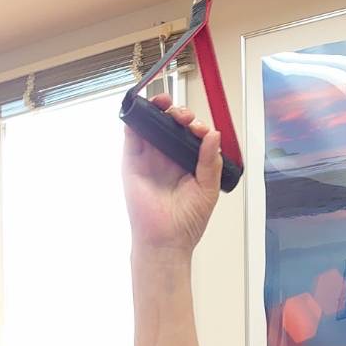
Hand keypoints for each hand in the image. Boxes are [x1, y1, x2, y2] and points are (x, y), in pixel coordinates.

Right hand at [121, 94, 222, 254]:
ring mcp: (149, 158)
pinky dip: (135, 120)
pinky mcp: (132, 162)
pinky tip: (144, 112)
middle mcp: (168, 158)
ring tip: (165, 105)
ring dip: (158, 109)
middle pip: (171, 124)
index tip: (200, 130)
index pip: (192, 134)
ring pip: (152, 124)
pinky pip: (131, 135)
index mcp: (188, 162)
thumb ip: (211, 162)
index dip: (196, 125)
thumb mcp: (208, 189)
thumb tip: (214, 135)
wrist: (165, 240)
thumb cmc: (187, 222)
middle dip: (179, 113)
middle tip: (184, 118)